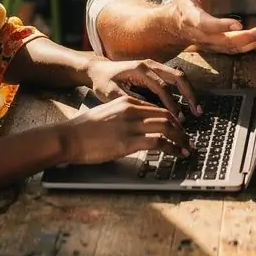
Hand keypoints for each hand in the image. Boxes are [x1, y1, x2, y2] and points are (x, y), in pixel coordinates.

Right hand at [61, 94, 188, 164]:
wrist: (68, 137)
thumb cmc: (84, 129)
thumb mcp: (108, 113)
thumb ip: (125, 116)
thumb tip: (140, 127)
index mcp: (127, 101)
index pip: (158, 107)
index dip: (173, 119)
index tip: (180, 129)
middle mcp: (131, 110)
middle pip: (167, 115)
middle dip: (181, 129)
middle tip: (188, 140)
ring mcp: (130, 126)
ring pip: (166, 128)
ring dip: (181, 139)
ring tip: (186, 148)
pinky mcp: (127, 143)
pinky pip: (158, 142)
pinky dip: (172, 148)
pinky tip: (177, 154)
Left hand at [87, 56, 200, 117]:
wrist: (97, 70)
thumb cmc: (103, 81)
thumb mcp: (110, 93)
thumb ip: (128, 101)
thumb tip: (147, 112)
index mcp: (140, 70)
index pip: (162, 88)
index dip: (171, 104)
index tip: (178, 119)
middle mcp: (150, 65)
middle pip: (177, 77)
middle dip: (189, 94)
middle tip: (197, 111)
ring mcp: (154, 66)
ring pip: (178, 77)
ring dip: (188, 92)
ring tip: (196, 109)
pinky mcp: (155, 71)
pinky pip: (173, 79)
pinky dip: (182, 91)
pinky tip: (186, 105)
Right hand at [170, 0, 255, 54]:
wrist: (177, 25)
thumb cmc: (185, 2)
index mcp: (192, 18)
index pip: (206, 24)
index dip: (221, 26)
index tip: (238, 23)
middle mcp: (202, 35)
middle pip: (224, 40)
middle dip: (245, 36)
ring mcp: (211, 43)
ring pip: (232, 47)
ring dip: (252, 41)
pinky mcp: (219, 47)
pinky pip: (236, 49)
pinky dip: (252, 44)